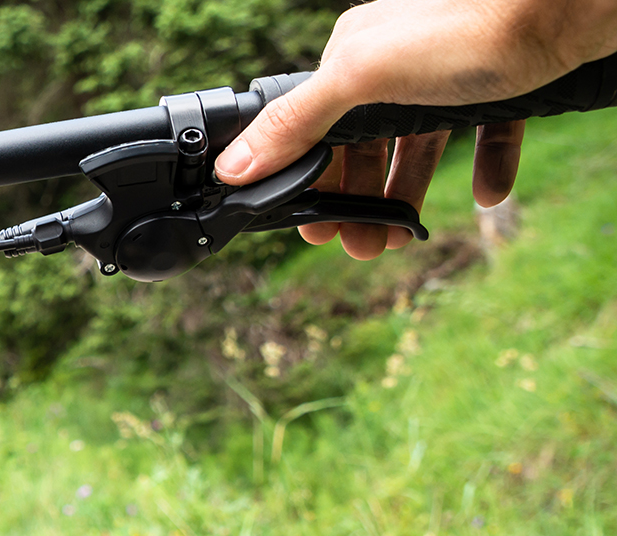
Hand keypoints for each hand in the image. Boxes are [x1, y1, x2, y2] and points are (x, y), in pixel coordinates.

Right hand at [213, 0, 616, 259]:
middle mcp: (397, 62)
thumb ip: (297, 123)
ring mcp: (450, 74)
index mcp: (353, 55)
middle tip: (359, 245)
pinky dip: (483, 167)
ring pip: (420, 145)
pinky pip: (487, 134)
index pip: (315, 129)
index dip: (310, 181)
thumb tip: (233, 167)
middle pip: (366, 146)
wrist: (569, 8)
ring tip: (401, 236)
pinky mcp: (505, 85)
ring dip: (408, 193)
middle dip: (359, 199)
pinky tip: (486, 195)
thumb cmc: (467, 30)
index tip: (310, 228)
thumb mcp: (363, 80)